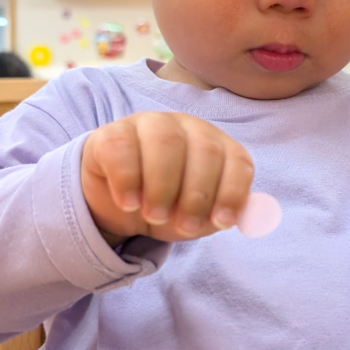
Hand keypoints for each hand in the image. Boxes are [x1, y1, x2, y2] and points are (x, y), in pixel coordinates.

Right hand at [81, 112, 254, 243]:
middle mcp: (188, 127)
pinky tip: (128, 203)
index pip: (237, 160)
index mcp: (217, 146)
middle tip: (183, 226)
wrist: (118, 202)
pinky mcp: (113, 133)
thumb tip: (236, 219)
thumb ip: (220, 217)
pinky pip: (122, 148)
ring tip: (155, 216)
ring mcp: (150, 124)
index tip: (221, 223)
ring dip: (163, 187)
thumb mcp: (198, 217)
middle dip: (197, 195)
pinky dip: (127, 180)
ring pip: (165, 142)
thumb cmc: (169, 206)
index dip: (233, 192)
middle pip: (204, 150)